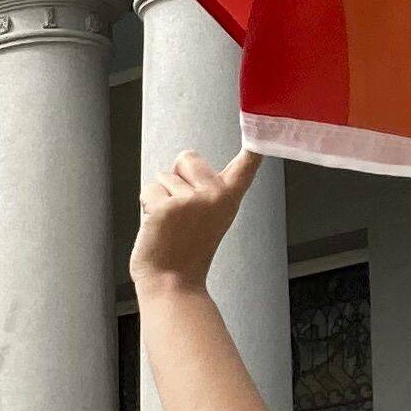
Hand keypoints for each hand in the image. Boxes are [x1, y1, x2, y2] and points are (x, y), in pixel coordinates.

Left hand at [128, 148, 260, 294]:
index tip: (264, 127)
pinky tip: (158, 228)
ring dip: (159, 198)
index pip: (246, 163)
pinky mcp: (168, 206)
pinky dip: (146, 206)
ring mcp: (192, 200)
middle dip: (176, 177)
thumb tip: (189, 163)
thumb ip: (206, 191)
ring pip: (162, 177)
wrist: (172, 283)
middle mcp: (215, 195)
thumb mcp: (208, 217)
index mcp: (228, 197)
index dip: (255, 143)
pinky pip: (148, 190)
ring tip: (169, 225)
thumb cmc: (185, 252)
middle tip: (180, 212)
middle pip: (187, 156)